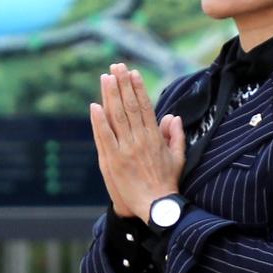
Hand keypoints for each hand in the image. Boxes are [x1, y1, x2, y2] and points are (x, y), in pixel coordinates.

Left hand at [89, 64, 183, 221]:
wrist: (156, 205)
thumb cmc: (167, 182)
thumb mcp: (178, 157)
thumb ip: (176, 135)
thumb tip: (173, 117)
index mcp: (154, 137)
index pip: (144, 107)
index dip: (137, 88)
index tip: (132, 73)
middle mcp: (139, 140)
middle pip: (129, 106)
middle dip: (122, 84)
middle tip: (116, 67)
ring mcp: (125, 149)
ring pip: (116, 117)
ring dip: (110, 95)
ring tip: (106, 78)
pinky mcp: (112, 161)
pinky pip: (104, 137)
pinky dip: (99, 121)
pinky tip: (94, 106)